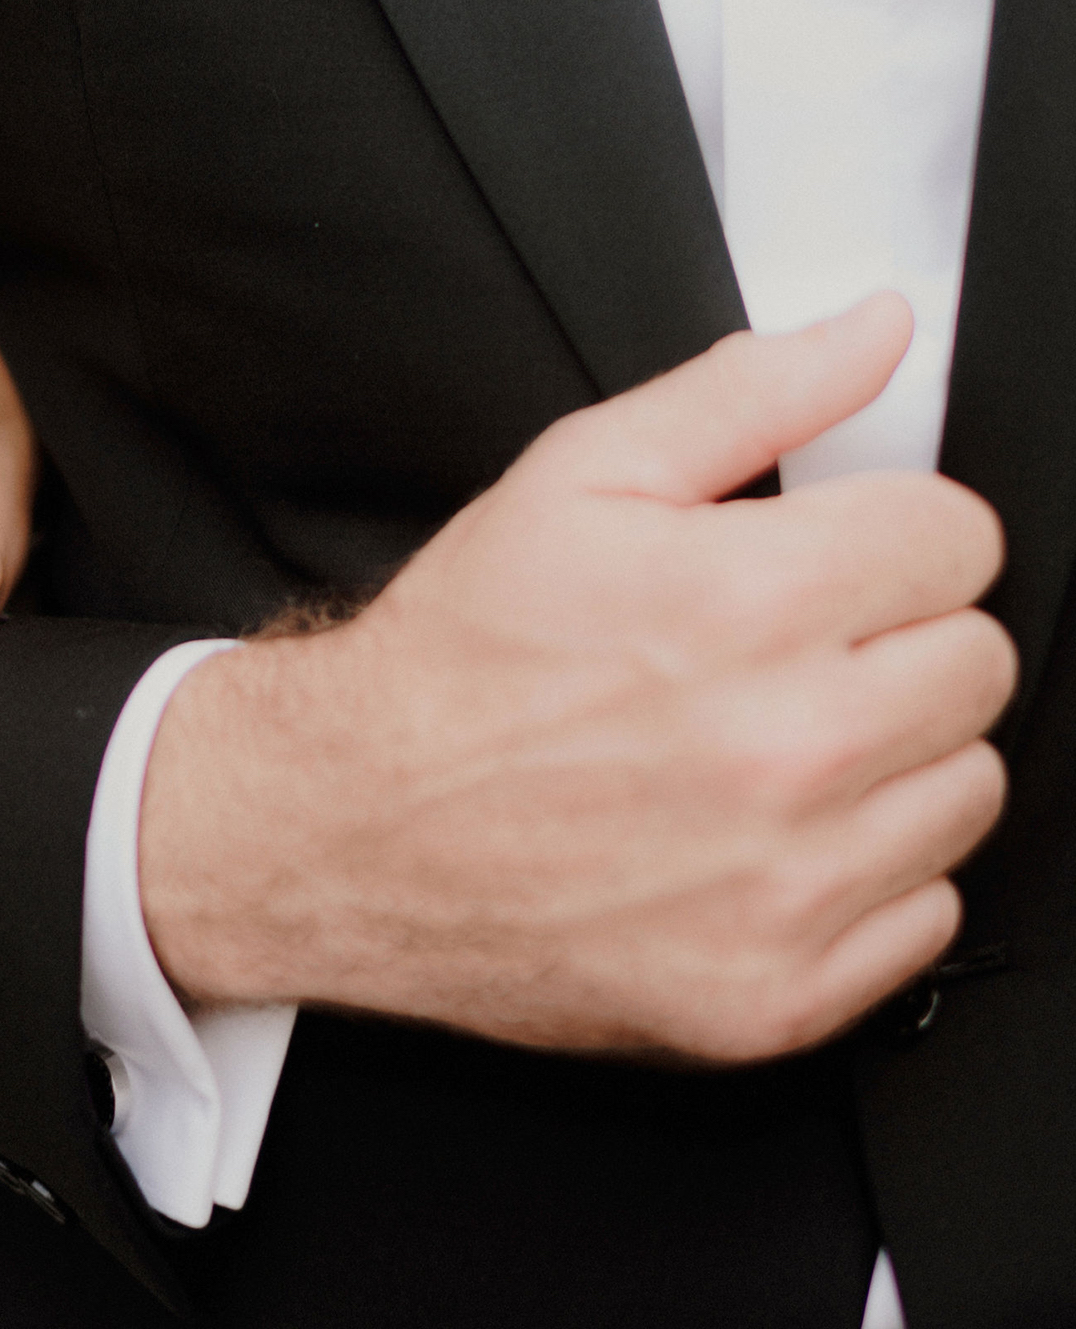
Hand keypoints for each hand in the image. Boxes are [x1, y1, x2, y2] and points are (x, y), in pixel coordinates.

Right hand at [139, 294, 1013, 1063]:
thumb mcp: (577, 481)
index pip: (960, 539)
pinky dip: (862, 879)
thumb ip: (747, 395)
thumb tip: (872, 333)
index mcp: (745, 602)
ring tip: (766, 749)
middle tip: (781, 656)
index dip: (886, 536)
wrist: (349, 831)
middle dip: (893, 641)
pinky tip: (762, 844)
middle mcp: (782, 751)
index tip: (824, 563)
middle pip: (977, 663)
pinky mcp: (777, 995)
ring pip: (966, 790)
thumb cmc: (456, 664)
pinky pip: (925, 913)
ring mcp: (785, 887)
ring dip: (890, 762)